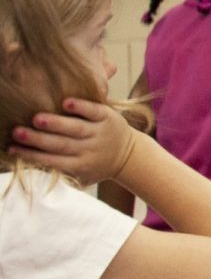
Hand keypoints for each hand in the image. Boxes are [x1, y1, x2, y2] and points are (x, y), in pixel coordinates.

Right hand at [10, 98, 141, 186]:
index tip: (12, 148)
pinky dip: (82, 107)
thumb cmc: (94, 166)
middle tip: (17, 132)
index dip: (32, 156)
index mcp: (79, 165)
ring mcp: (99, 133)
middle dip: (37, 139)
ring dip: (56, 123)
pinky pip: (95, 112)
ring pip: (76, 128)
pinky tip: (67, 102)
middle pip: (61, 145)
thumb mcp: (80, 175)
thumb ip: (59, 172)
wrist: (129, 155)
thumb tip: (29, 168)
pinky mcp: (108, 118)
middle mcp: (89, 150)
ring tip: (37, 119)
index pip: (52, 161)